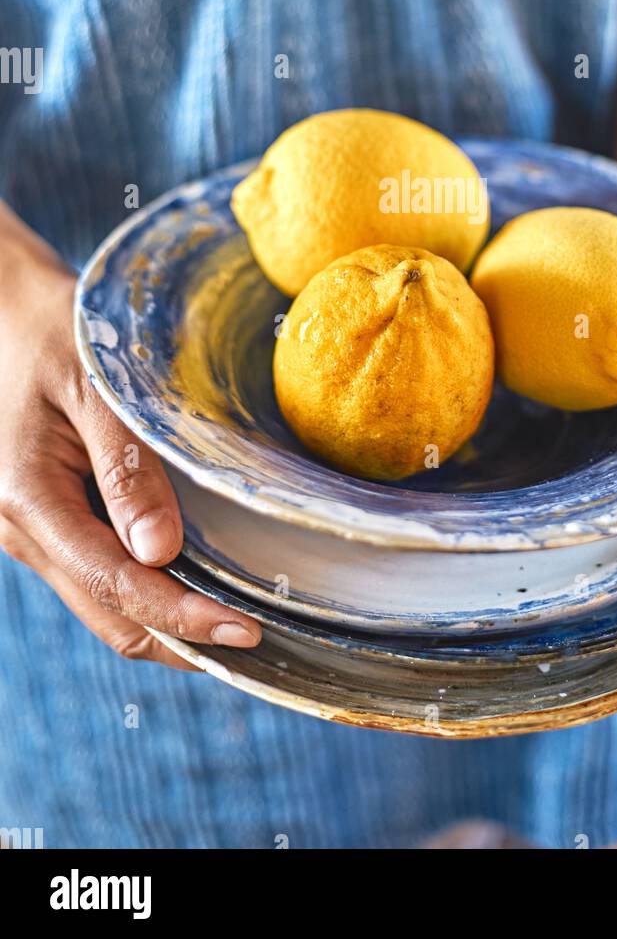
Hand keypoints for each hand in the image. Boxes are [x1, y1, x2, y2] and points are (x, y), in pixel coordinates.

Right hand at [0, 205, 261, 668]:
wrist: (2, 307)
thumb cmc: (48, 330)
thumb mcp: (92, 386)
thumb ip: (125, 466)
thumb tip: (161, 552)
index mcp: (26, 500)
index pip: (114, 587)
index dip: (182, 619)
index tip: (245, 632)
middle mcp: (21, 530)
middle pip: (108, 617)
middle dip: (181, 641)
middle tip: (257, 644)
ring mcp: (31, 530)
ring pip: (102, 605)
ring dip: (167, 623)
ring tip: (236, 625)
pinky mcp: (46, 520)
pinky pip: (97, 574)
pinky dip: (148, 593)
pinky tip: (195, 583)